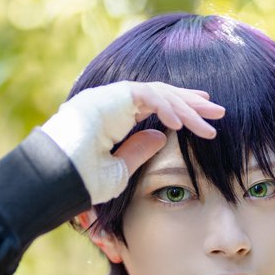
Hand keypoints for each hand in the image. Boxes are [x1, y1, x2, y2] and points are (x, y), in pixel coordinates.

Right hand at [40, 81, 225, 203]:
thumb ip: (140, 151)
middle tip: (219, 112)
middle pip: (160, 94)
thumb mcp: (119, 172)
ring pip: (157, 93)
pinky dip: (166, 107)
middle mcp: (112, 103)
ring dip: (186, 108)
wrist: (56, 182)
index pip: (154, 106)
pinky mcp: (107, 97)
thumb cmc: (81, 181)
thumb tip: (162, 136)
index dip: (180, 109)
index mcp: (114, 118)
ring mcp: (108, 97)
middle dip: (191, 102)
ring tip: (210, 123)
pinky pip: (146, 95)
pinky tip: (182, 124)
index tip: (204, 118)